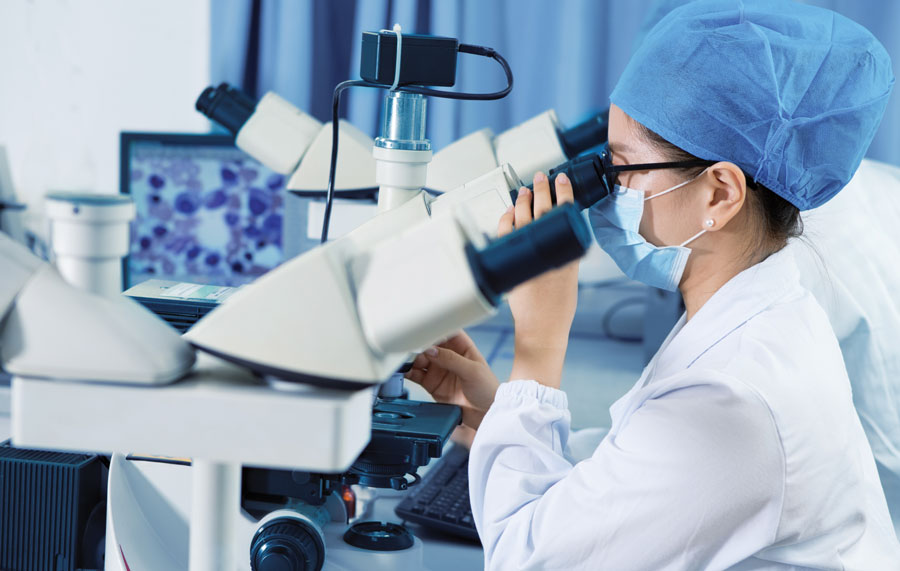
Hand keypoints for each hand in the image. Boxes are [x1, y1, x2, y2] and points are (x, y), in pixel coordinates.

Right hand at [405, 331, 499, 429]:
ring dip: (412, 358)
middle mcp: (449, 357)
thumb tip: (431, 350)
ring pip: (420, 358)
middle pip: (429, 345)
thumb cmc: (487, 389)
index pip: (446, 332)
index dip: (434, 329)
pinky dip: (408, 371)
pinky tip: (404, 370)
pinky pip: (416, 374)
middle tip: (412, 348)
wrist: (486, 414)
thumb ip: (451, 359)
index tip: (423, 330)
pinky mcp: (432, 384)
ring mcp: (439, 370)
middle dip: (420, 345)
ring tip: (406, 359)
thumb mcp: (472, 371)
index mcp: (462, 348)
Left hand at [497, 171, 579, 387]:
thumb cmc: (558, 308)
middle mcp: (550, 251)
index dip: (564, 194)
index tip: (562, 180)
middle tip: (541, 177)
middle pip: (545, 211)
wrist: (543, 328)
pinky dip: (507, 222)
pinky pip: (506, 236)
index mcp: (568, 253)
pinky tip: (509, 213)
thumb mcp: (570, 277)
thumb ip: (565, 257)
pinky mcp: (514, 264)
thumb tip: (557, 238)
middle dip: (542, 190)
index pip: (566, 215)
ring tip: (524, 190)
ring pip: (525, 219)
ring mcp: (531, 256)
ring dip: (523, 202)